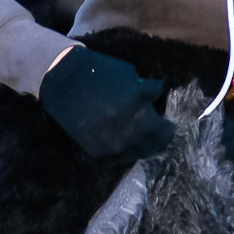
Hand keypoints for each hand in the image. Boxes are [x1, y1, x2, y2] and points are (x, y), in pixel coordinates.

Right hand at [39, 46, 173, 162]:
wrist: (65, 80)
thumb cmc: (102, 73)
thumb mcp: (132, 78)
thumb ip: (147, 92)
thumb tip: (158, 98)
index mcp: (141, 114)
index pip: (164, 133)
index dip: (168, 130)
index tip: (168, 126)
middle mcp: (128, 134)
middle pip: (151, 147)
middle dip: (156, 140)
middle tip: (156, 134)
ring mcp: (111, 145)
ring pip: (133, 155)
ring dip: (138, 147)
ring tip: (138, 139)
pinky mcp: (95, 151)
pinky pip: (114, 160)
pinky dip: (119, 153)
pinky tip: (121, 143)